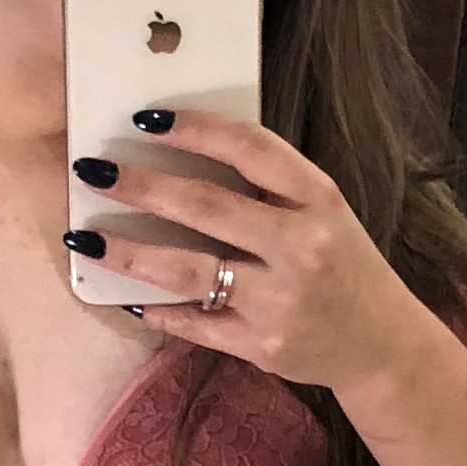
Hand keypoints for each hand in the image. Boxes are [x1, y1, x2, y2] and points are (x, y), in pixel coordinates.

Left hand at [65, 111, 423, 395]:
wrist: (379, 344)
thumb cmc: (341, 264)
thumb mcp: (322, 212)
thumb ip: (270, 186)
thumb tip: (183, 153)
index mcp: (319, 200)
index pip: (251, 148)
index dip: (195, 128)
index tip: (146, 119)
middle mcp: (301, 247)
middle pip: (206, 207)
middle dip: (142, 186)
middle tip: (94, 171)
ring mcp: (279, 302)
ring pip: (189, 271)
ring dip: (130, 252)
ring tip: (86, 238)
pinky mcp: (261, 346)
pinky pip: (194, 323)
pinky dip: (156, 309)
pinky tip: (124, 294)